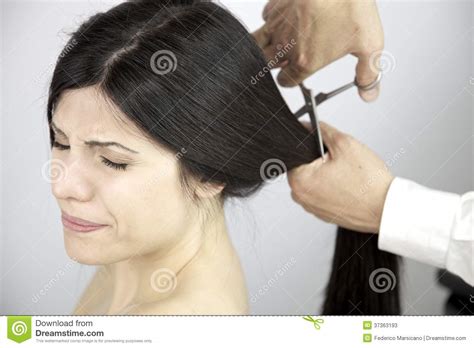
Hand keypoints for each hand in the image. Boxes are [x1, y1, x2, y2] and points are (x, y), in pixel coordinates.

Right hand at [252, 0, 383, 101]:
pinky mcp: (274, 7)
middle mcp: (285, 47)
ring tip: (275, 46)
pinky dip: (270, 22)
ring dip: (263, 48)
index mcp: (305, 61)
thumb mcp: (369, 44)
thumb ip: (367, 74)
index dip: (290, 80)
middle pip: (266, 66)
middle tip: (286, 61)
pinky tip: (282, 20)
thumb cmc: (349, 6)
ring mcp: (277, 26)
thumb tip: (368, 94)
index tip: (295, 75)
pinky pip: (264, 19)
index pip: (285, 82)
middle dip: (275, 66)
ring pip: (256, 45)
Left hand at [287, 121, 393, 232]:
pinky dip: (334, 187)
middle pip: (305, 166)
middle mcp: (301, 196)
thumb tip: (310, 125)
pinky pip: (323, 193)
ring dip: (328, 174)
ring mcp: (311, 207)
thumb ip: (322, 130)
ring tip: (348, 175)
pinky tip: (348, 186)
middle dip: (321, 160)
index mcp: (299, 180)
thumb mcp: (344, 143)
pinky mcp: (322, 213)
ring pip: (315, 180)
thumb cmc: (368, 183)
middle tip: (342, 163)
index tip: (328, 148)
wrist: (386, 209)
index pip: (297, 152)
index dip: (313, 145)